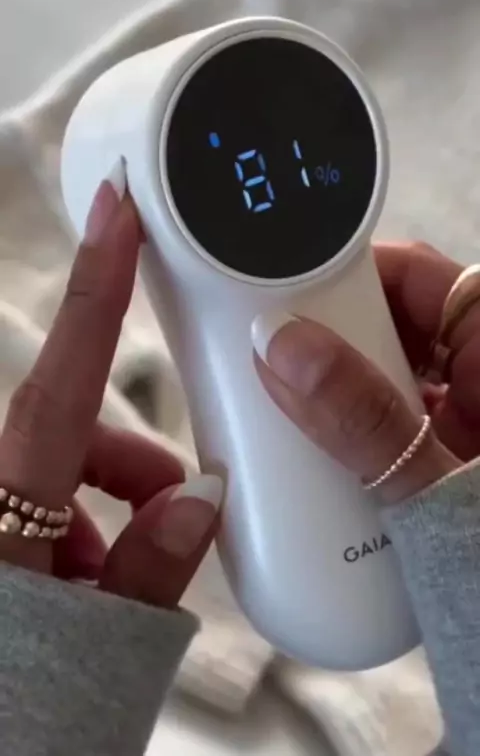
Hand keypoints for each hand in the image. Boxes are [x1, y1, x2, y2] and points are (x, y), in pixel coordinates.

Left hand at [0, 172, 221, 610]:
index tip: (118, 209)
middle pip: (68, 429)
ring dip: (100, 504)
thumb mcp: (96, 645)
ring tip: (114, 580)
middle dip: (127, 463)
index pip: (63, 377)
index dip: (97, 285)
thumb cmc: (17, 703)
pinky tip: (81, 582)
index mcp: (3, 509)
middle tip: (170, 517)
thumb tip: (198, 502)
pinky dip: (69, 523)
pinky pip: (30, 494)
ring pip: (52, 465)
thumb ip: (151, 568)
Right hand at [252, 242, 470, 504]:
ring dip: (332, 387)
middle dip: (329, 335)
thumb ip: (365, 421)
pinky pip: (383, 421)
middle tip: (267, 355)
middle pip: (391, 324)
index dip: (351, 272)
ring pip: (382, 373)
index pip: (419, 277)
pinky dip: (345, 429)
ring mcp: (460, 422)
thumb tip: (284, 348)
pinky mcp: (440, 460)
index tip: (287, 289)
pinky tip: (308, 451)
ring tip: (275, 403)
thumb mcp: (439, 489)